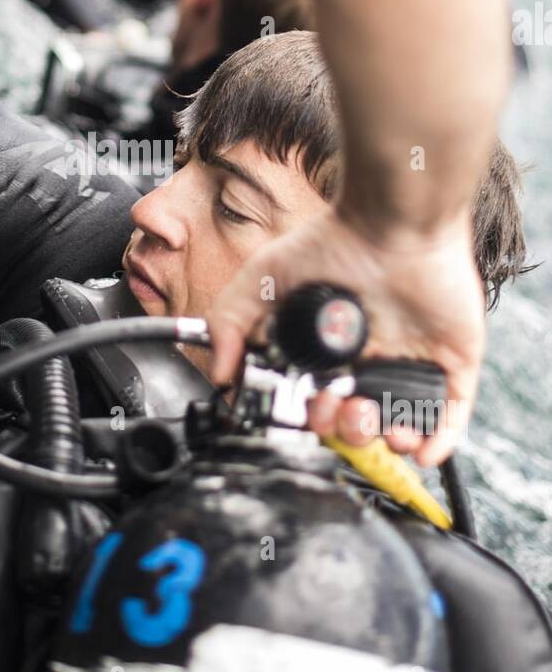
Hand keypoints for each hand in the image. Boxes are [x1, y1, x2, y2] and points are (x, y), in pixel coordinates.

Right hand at [206, 206, 485, 466]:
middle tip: (339, 409)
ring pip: (402, 424)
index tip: (304, 412)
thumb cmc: (333, 240)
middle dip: (346, 430)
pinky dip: (438, 440)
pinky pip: (450, 414)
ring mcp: (413, 362)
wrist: (392, 223)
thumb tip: (220, 373)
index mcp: (332, 350)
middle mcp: (371, 360)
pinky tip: (421, 448)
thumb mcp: (263, 277)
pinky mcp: (451, 361)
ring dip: (386, 442)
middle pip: (359, 421)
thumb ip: (231, 321)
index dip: (312, 418)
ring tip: (378, 425)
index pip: (321, 402)